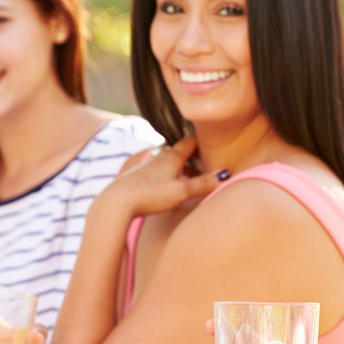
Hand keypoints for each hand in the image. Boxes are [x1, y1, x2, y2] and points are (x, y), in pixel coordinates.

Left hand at [100, 137, 227, 217]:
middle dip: (192, 155)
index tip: (212, 146)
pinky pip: (157, 170)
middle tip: (204, 163)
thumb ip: (204, 184)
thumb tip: (225, 175)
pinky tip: (168, 186)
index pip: (190, 141)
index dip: (202, 143)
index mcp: (172, 156)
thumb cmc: (150, 194)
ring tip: (189, 176)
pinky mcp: (138, 176)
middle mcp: (159, 156)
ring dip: (179, 166)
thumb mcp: (182, 191)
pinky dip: (167, 174)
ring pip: (168, 161)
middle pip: (179, 151)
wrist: (117, 201)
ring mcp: (148, 165)